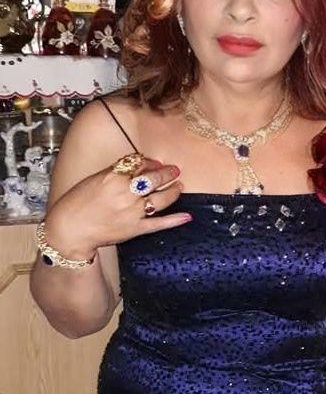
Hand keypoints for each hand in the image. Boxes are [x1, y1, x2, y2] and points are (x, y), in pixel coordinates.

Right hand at [44, 156, 191, 258]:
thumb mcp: (94, 179)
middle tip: (174, 170)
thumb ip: (115, 172)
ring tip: (180, 186)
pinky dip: (175, 220)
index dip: (150, 162)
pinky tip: (187, 216)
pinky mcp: (136, 229)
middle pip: (154, 178)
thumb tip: (135, 166)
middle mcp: (127, 193)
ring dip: (174, 191)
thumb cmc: (77, 203)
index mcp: (115, 177)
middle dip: (167, 172)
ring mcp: (133, 212)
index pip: (140, 164)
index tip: (154, 163)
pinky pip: (159, 224)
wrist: (70, 230)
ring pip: (162, 198)